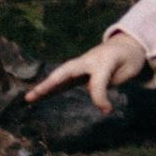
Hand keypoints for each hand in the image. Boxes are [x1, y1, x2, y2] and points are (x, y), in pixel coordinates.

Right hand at [26, 31, 150, 113]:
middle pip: (65, 72)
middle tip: (33, 95)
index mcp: (101, 60)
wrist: (124, 46)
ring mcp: (79, 66)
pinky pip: (62, 82)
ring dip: (44, 88)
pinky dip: (50, 89)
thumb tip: (99, 104)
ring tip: (28, 98)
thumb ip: (109, 85)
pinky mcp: (77, 72)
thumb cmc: (126, 59)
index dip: (100, 97)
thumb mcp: (127, 71)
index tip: (107, 110)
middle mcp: (86, 61)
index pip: (96, 82)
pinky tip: (37, 98)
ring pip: (59, 77)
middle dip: (50, 84)